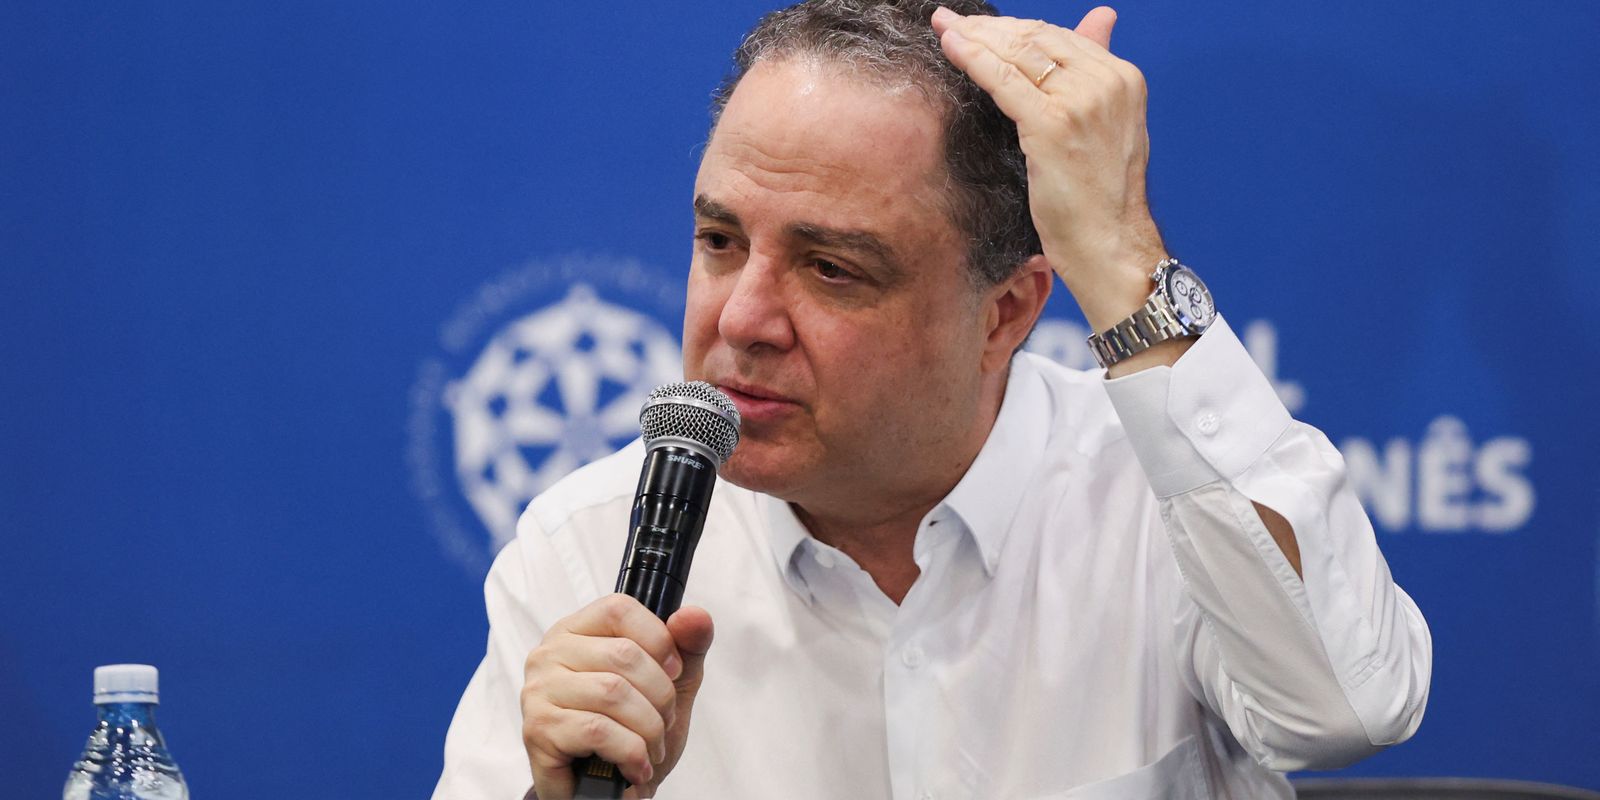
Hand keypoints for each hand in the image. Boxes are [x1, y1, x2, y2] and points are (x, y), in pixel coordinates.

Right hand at [521, 594, 714, 798]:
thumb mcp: (671, 685)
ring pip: (613, 693)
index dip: (658, 638)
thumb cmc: (632, 731)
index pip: (618, 608)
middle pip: (622, 654)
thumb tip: (694, 616)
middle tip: (664, 722)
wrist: (608, 792)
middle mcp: (551, 654)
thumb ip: (687, 647)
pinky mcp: (538, 730)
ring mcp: (538, 691)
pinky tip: (635, 765)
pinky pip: (597, 730)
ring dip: (648, 728)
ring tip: (651, 748)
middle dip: (660, 696)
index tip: (674, 671)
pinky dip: (630, 752)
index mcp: (577, 631)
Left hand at [931, 5, 1165, 333]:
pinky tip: (950, 46)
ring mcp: (1081, 101)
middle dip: (989, 27)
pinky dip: (972, 59)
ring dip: (975, 36)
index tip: (981, 25)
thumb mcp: (1107, 123)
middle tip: (952, 20)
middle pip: (1036, 37)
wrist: (1110, 244)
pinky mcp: (1052, 124)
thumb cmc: (1101, 197)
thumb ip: (1094, 71)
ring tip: (945, 26)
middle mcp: (1106, 82)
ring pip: (1017, 53)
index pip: (1060, 35)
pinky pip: (1002, 80)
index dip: (1015, 27)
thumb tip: (1102, 17)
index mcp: (1122, 77)